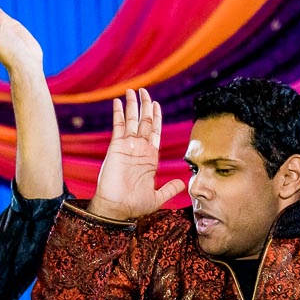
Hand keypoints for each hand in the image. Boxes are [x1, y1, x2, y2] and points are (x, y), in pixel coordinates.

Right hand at [88, 88, 185, 220]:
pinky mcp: (116, 147)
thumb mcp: (158, 197)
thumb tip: (183, 183)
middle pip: (144, 121)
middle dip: (145, 106)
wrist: (117, 208)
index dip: (156, 117)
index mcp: (150, 158)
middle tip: (145, 91)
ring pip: (131, 120)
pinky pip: (118, 126)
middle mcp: (139, 149)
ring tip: (132, 90)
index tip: (156, 104)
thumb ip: (169, 188)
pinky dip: (119, 113)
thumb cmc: (135, 205)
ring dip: (132, 105)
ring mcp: (127, 147)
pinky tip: (119, 102)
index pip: (155, 132)